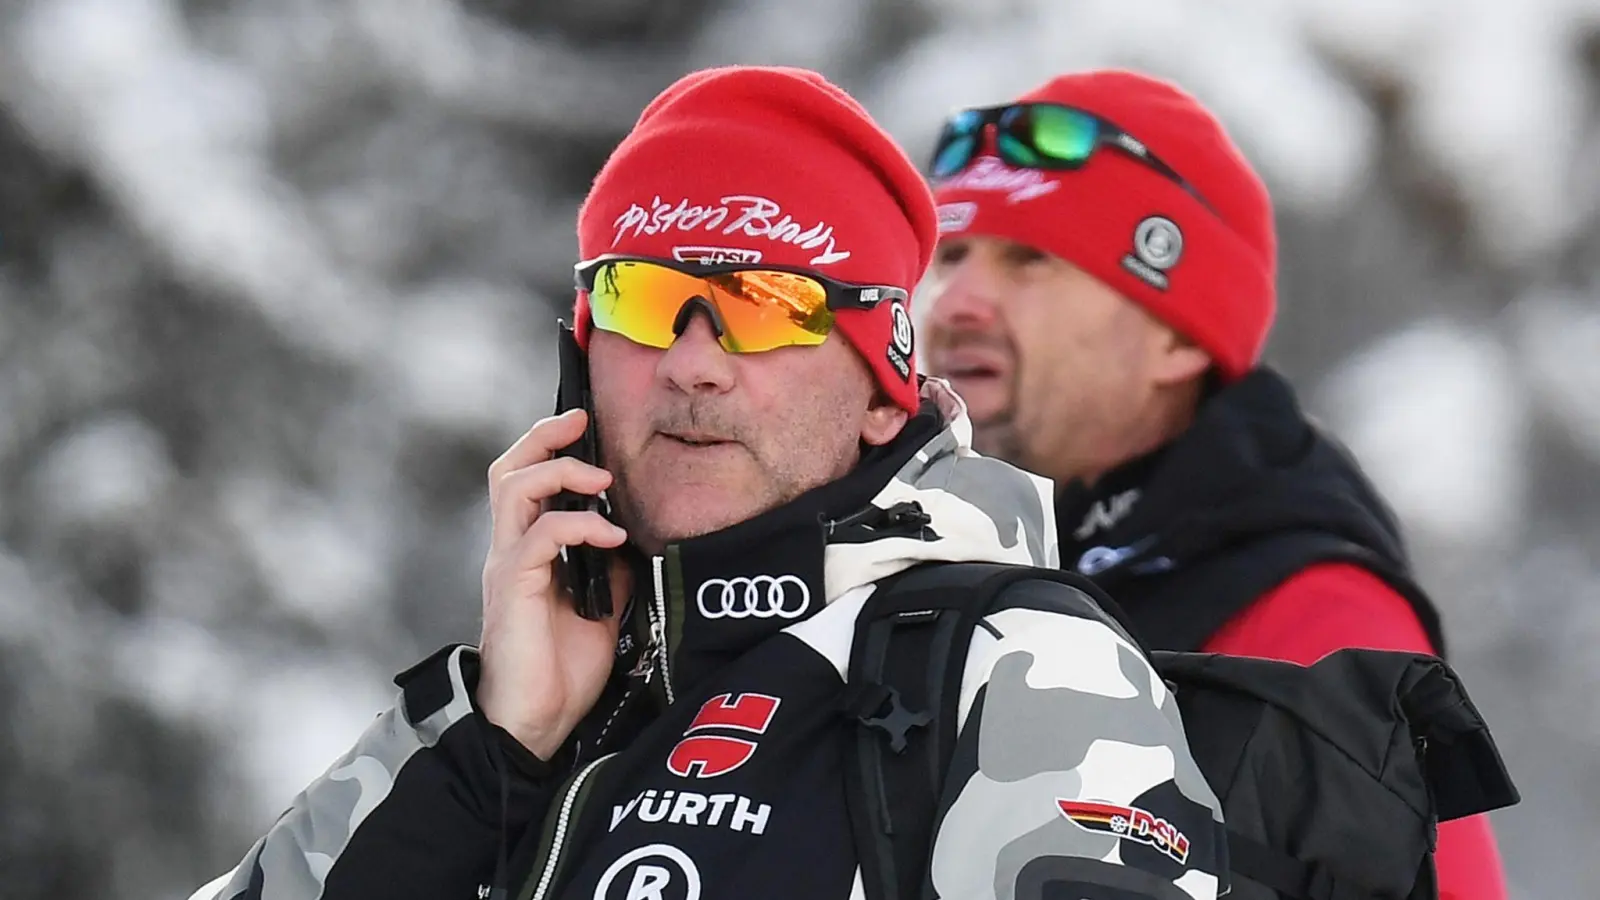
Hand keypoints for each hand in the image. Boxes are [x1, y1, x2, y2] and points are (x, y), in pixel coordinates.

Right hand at [476, 409, 630, 759]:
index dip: (549, 446)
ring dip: (561, 472)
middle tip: (582, 422)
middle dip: (544, 437)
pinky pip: (540, 536)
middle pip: (508, 469)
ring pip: (514, 488)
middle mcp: (509, 551)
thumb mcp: (602, 608)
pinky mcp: (513, 588)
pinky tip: (611, 536)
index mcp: (526, 552)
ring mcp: (507, 567)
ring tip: (602, 481)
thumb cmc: (560, 672)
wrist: (533, 725)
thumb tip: (635, 537)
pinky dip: (578, 525)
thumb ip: (609, 569)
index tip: (586, 425)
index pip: (525, 481)